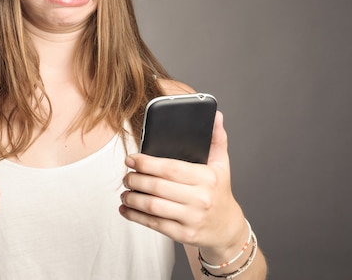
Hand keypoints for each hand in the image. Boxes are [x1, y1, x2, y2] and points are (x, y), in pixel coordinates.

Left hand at [119, 112, 245, 255]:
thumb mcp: (221, 165)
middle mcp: (200, 199)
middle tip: (126, 176)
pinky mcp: (184, 234)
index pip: (170, 168)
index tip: (130, 159)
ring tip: (125, 192)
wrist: (227, 228)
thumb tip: (216, 116)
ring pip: (153, 206)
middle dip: (136, 180)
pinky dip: (136, 216)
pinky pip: (154, 224)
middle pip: (158, 187)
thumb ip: (216, 139)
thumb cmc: (219, 192)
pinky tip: (126, 209)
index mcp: (207, 178)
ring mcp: (192, 218)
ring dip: (133, 198)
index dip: (146, 163)